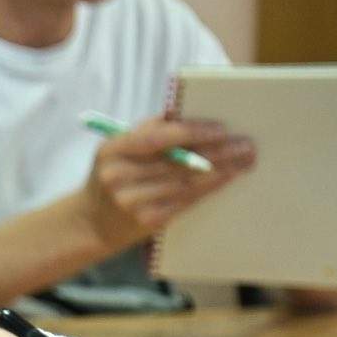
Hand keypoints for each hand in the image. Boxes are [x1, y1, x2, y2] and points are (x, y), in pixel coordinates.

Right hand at [81, 114, 252, 248]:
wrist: (92, 222)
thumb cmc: (113, 177)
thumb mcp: (119, 150)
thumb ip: (148, 131)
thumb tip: (186, 114)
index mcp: (111, 150)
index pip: (157, 138)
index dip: (191, 132)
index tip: (221, 129)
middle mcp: (118, 176)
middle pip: (177, 161)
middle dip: (217, 151)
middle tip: (245, 144)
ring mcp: (132, 201)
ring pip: (186, 182)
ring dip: (221, 170)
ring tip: (244, 160)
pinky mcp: (146, 221)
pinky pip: (185, 201)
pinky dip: (209, 188)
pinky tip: (227, 178)